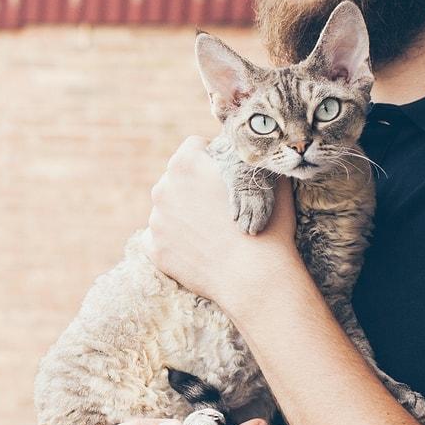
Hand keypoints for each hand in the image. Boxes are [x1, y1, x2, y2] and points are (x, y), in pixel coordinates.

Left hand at [145, 136, 301, 308]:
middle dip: (195, 188)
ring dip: (185, 216)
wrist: (255, 277)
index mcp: (186, 163)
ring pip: (168, 210)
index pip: (194, 147)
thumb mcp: (269, 180)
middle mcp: (163, 188)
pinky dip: (176, 243)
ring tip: (213, 233)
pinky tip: (199, 250)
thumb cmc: (267, 225)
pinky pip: (160, 239)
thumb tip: (258, 155)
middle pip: (177, 179)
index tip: (225, 175)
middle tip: (220, 208)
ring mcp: (156, 221)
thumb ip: (254, 161)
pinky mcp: (155, 250)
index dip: (213, 158)